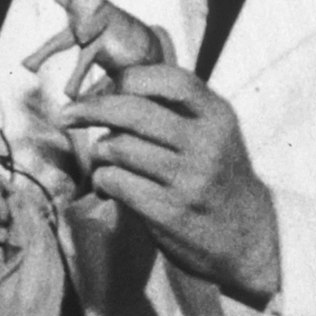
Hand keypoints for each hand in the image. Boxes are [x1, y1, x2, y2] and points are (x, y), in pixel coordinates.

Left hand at [62, 64, 280, 305]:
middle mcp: (206, 144)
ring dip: (99, 152)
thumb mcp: (213, 133)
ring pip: (119, 147)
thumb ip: (175, 108)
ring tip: (104, 161)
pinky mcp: (169, 211)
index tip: (103, 86)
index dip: (128, 78)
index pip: (169, 80)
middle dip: (90, 109)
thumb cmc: (217, 178)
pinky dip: (102, 180)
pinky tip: (107, 185)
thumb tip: (111, 83)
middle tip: (67, 114)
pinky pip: (116, 181)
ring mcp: (188, 179)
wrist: (249, 237)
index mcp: (217, 116)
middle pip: (133, 112)